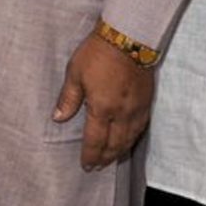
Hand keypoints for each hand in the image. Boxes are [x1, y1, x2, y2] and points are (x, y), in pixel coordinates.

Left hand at [52, 31, 153, 169]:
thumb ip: (68, 99)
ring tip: (111, 159)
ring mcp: (137, 109)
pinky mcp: (147, 101)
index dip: (90, 156)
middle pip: (115, 144)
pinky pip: (140, 128)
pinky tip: (128, 141)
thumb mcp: (75, 74)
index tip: (86, 166)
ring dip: (119, 152)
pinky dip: (132, 139)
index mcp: (102, 109)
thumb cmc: (98, 53)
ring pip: (129, 139)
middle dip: (105, 158)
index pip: (96, 141)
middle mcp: (122, 114)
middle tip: (97, 168)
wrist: (129, 37)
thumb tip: (58, 118)